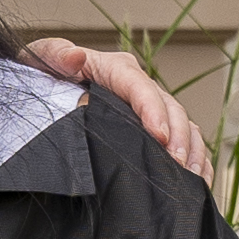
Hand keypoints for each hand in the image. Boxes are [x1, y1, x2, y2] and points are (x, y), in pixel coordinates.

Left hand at [15, 36, 209, 182]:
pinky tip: (197, 183)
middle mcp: (138, 86)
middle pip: (170, 108)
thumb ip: (54, 55)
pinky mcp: (155, 128)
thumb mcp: (41, 59)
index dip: (153, 110)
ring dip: (193, 151)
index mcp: (114, 69)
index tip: (160, 136)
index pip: (139, 86)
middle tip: (177, 166)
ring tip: (191, 179)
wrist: (43, 90)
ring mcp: (150, 108)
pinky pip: (187, 141)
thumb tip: (75, 57)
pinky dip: (198, 161)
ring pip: (185, 125)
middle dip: (178, 137)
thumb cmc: (42, 75)